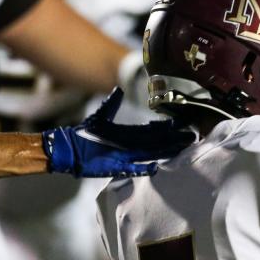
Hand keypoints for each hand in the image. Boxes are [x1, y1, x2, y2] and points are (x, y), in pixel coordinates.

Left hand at [43, 88, 195, 177]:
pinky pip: (133, 169)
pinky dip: (143, 168)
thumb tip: (120, 90)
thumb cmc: (84, 133)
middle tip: (189, 138)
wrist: (70, 149)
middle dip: (172, 141)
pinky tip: (156, 168)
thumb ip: (111, 104)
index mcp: (128, 134)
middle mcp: (130, 146)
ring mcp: (125, 157)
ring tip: (179, 150)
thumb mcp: (100, 116)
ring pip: (149, 155)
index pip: (152, 131)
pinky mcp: (116, 167)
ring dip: (164, 153)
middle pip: (156, 143)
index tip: (181, 124)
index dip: (166, 128)